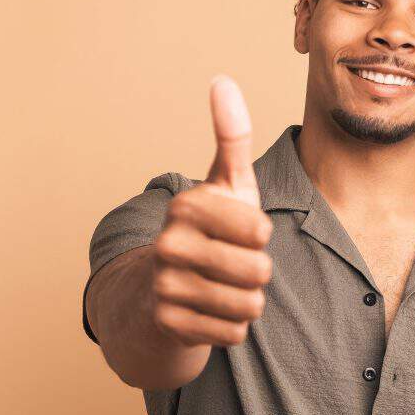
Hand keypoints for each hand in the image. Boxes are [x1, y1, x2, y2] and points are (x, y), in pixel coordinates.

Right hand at [150, 75, 273, 346]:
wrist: (153, 293)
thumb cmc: (206, 232)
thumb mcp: (223, 184)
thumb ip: (231, 137)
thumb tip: (223, 80)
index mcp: (187, 204)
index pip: (261, 231)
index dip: (258, 236)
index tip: (235, 231)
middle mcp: (169, 243)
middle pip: (259, 272)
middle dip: (255, 275)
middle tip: (229, 265)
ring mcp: (164, 286)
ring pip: (249, 306)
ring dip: (244, 302)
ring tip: (218, 288)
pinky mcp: (168, 325)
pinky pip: (234, 333)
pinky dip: (229, 327)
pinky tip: (206, 312)